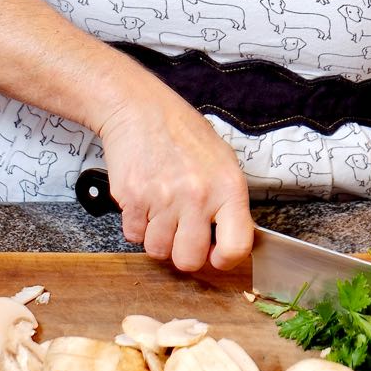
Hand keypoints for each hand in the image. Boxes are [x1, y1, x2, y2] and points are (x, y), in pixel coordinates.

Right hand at [98, 81, 252, 273]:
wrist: (141, 109)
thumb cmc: (182, 132)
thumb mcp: (221, 159)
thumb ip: (226, 201)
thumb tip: (227, 240)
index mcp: (228, 186)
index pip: (236, 246)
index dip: (224, 259)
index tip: (214, 254)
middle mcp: (198, 196)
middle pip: (189, 260)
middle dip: (182, 251)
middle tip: (179, 229)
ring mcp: (165, 199)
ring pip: (157, 251)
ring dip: (156, 236)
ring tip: (160, 207)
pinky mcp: (134, 200)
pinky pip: (133, 236)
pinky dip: (136, 223)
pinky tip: (144, 198)